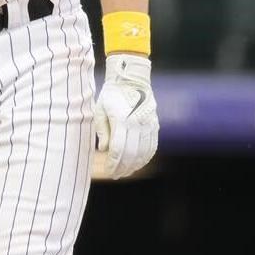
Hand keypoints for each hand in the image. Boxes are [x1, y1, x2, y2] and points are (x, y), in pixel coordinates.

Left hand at [94, 53, 158, 178]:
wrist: (131, 79)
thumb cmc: (112, 94)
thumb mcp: (100, 108)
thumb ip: (102, 129)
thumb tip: (103, 150)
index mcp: (122, 119)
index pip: (118, 149)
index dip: (113, 163)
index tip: (108, 170)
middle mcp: (137, 123)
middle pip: (131, 153)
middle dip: (123, 167)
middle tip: (116, 175)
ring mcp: (148, 124)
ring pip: (143, 152)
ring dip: (135, 165)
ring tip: (126, 172)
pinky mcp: (154, 124)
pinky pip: (152, 146)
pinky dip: (146, 157)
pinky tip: (139, 163)